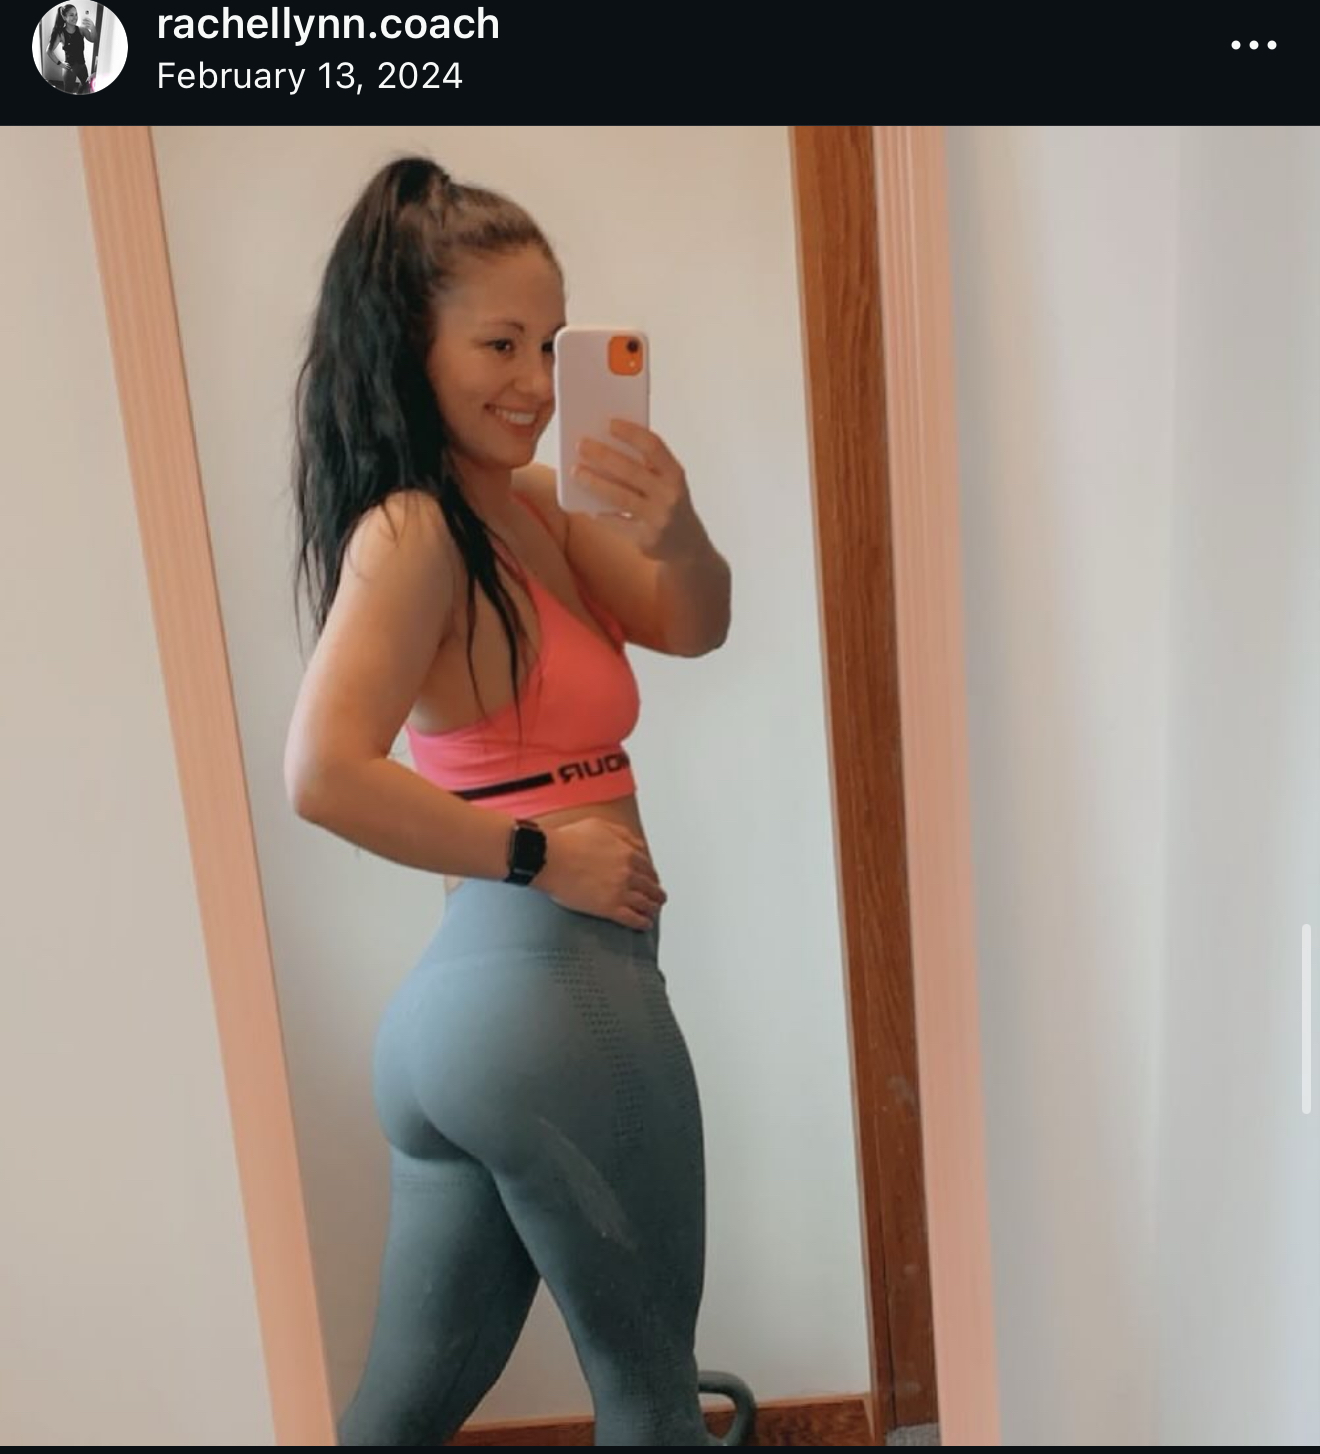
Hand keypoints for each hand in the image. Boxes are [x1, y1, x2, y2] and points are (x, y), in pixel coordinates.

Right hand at [535, 817, 667, 930]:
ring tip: (653, 912)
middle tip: (658, 897)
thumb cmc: (568, 841)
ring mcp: (620, 891)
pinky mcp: (609, 908)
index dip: (652, 875)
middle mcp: (628, 872)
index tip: (652, 879)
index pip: (649, 867)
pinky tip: (645, 925)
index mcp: (628, 852)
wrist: (549, 857)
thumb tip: (637, 843)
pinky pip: (633, 919)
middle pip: (651, 886)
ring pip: (645, 903)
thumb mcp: (600, 826)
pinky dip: (642, 923)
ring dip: (652, 908)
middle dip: (656, 893)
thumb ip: (622, 835)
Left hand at [572, 421, 706, 562]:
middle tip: (581, 444)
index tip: (610, 423)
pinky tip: (586, 505)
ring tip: (575, 471)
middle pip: (631, 469)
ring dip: (594, 482)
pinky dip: (600, 513)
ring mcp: (659, 518)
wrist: (688, 547)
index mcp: (675, 474)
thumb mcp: (667, 483)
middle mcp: (670, 495)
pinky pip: (616, 522)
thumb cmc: (669, 505)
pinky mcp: (646, 539)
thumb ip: (646, 466)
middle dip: (603, 455)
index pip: (653, 446)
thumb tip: (606, 445)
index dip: (631, 433)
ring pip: (620, 496)